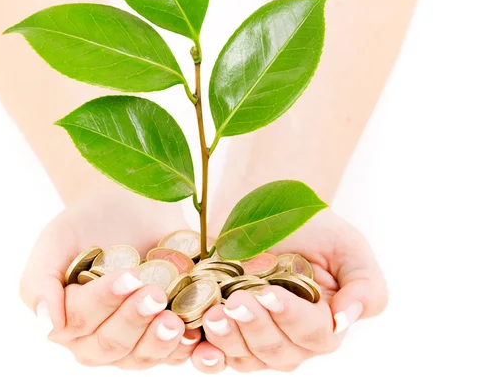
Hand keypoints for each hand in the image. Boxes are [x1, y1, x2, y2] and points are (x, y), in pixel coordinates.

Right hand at [19, 197, 201, 367]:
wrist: (127, 203)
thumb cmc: (87, 222)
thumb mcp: (56, 240)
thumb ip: (40, 281)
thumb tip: (48, 324)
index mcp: (65, 316)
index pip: (80, 321)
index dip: (103, 302)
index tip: (127, 276)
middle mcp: (95, 336)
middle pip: (110, 344)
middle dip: (132, 320)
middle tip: (153, 292)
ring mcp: (130, 338)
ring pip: (138, 357)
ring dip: (156, 341)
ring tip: (172, 319)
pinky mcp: (159, 334)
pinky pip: (170, 354)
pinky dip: (181, 348)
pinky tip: (192, 334)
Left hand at [197, 209, 387, 372]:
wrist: (264, 205)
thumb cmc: (311, 225)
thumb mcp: (348, 246)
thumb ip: (365, 286)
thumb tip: (343, 321)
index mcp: (325, 320)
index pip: (314, 335)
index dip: (291, 318)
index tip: (270, 293)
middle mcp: (290, 336)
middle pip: (277, 352)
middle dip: (256, 328)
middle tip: (237, 300)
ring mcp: (254, 335)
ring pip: (246, 357)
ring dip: (230, 340)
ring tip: (215, 314)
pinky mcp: (225, 327)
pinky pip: (216, 354)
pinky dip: (206, 354)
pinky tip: (196, 343)